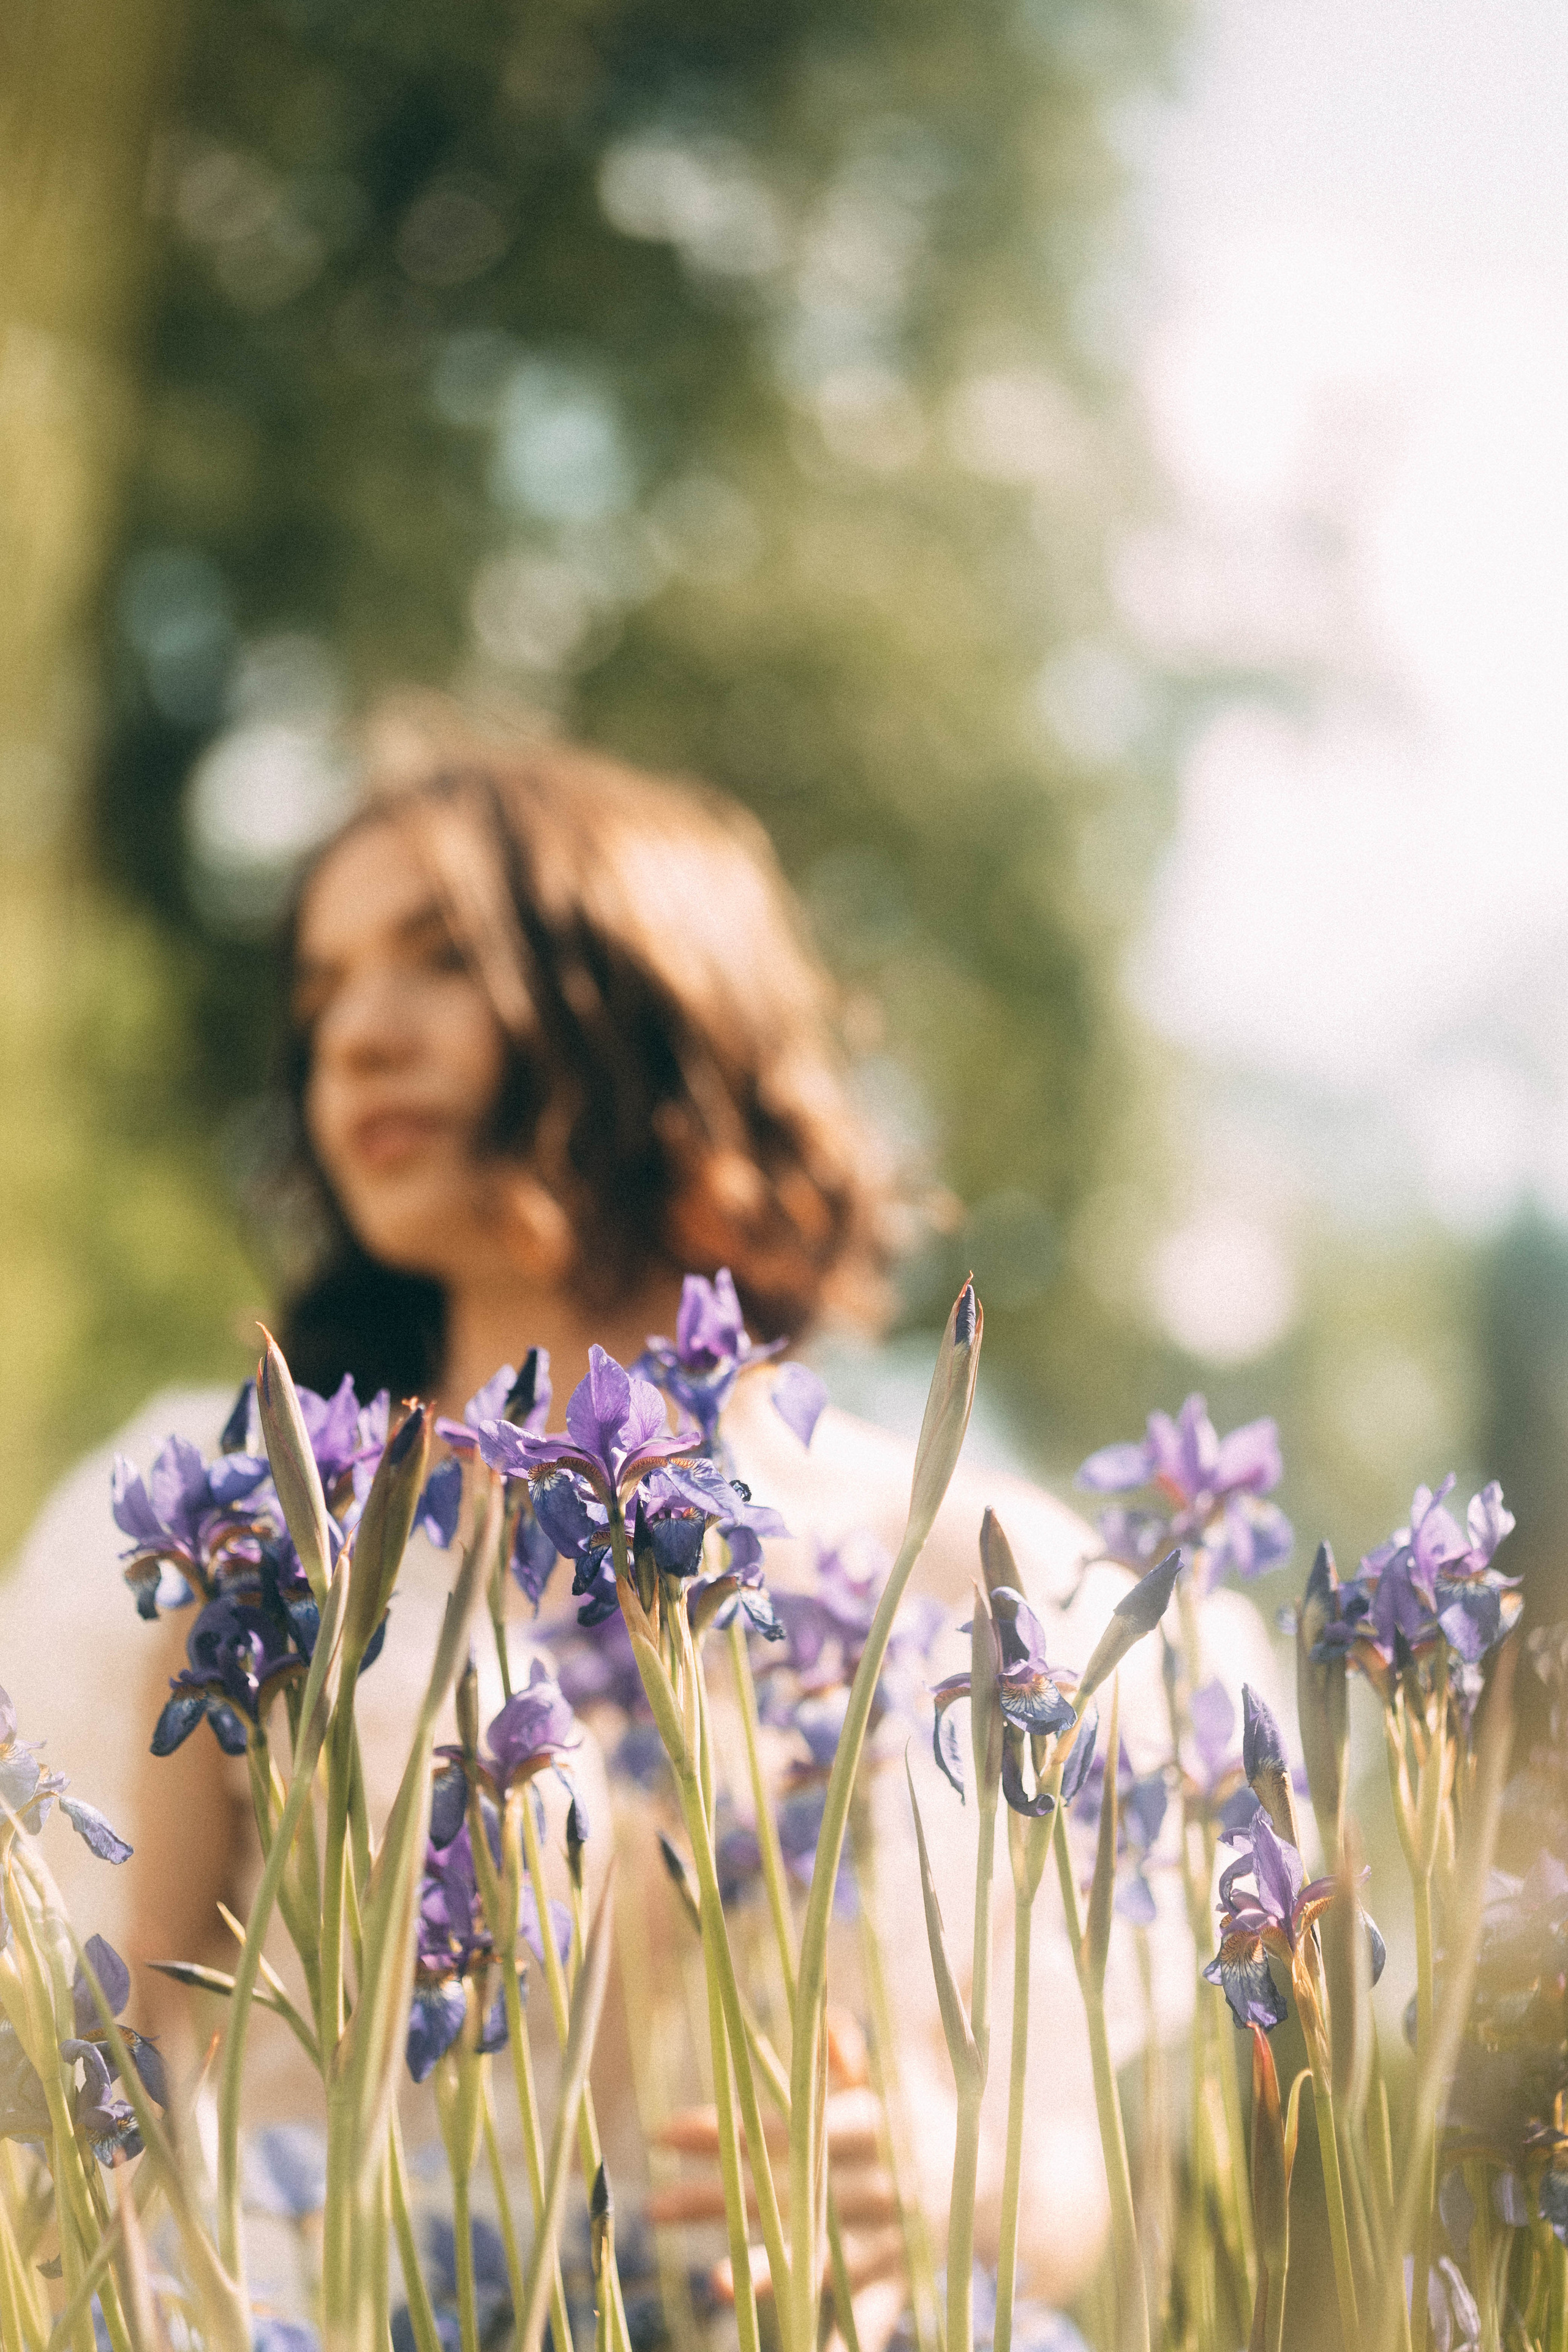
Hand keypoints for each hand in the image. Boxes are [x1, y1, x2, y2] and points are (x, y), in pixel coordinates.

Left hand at [645, 2011, 905, 2314]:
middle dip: (721, 2198)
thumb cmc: (923, 2118)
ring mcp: (893, 2236)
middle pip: (789, 2191)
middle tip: (654, 2208)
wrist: (997, 2181)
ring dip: (773, 2270)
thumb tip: (824, 2020)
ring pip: (824, 2256)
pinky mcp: (904, 2279)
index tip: (663, 2133)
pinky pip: (873, 2314)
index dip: (726, 2128)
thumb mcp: (896, 2080)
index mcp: (875, 2122)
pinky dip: (842, 2336)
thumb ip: (853, 2061)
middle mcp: (882, 2180)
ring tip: (716, 2282)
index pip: (786, 2126)